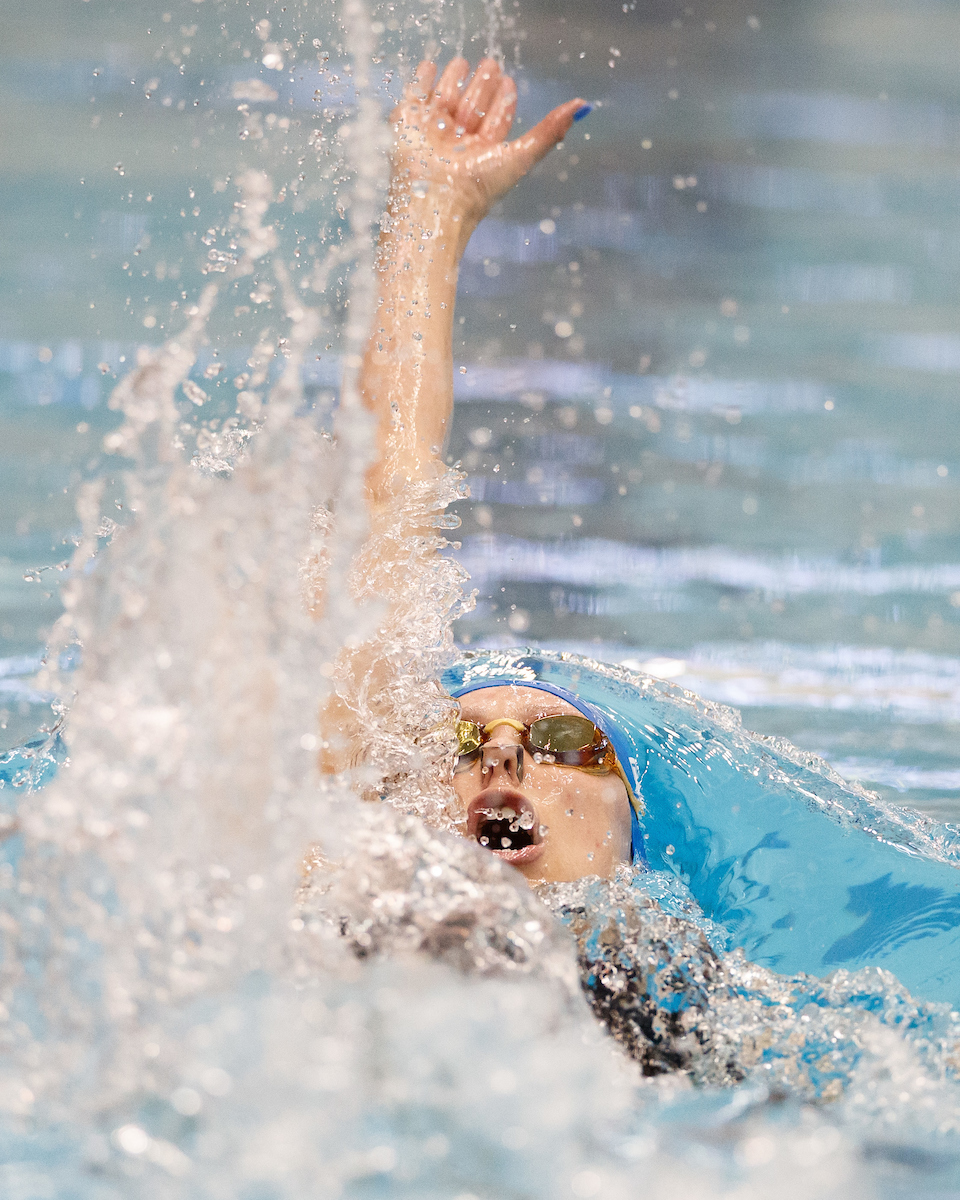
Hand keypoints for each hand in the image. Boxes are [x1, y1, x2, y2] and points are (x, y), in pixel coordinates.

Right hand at [388, 56, 586, 247]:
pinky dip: (422, 79)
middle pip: (472, 107)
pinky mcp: (407, 125)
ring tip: (463, 62)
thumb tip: (584, 105)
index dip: (503, 102)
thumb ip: (549, 131)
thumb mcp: (522, 155)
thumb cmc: (478, 187)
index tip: (509, 84)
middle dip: (482, 86)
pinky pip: (415, 96)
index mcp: (483, 153)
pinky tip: (430, 66)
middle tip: (491, 65)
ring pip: (446, 98)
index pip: (495, 121)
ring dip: (455, 78)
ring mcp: (431, 133)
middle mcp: (458, 143)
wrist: (434, 200)